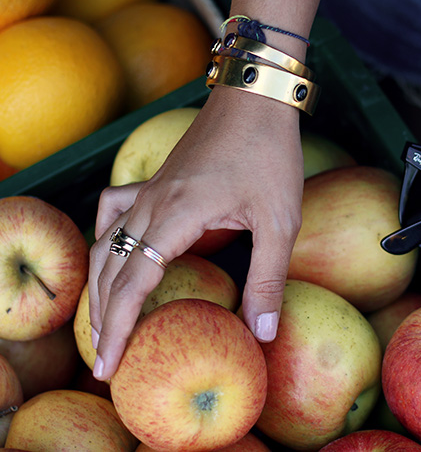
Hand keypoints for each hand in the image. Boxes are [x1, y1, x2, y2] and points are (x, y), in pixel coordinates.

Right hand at [88, 87, 303, 380]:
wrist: (256, 96)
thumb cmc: (270, 152)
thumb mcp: (280, 220)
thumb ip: (269, 278)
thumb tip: (262, 331)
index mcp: (176, 214)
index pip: (132, 283)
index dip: (118, 327)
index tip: (110, 364)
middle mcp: (151, 202)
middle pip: (110, 268)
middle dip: (102, 317)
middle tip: (105, 359)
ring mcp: (149, 188)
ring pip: (105, 242)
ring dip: (99, 283)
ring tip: (102, 320)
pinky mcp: (157, 179)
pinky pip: (114, 209)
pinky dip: (106, 236)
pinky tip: (115, 248)